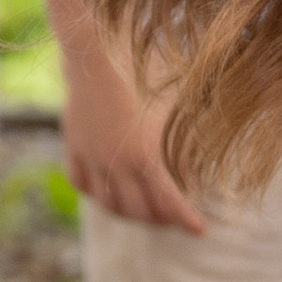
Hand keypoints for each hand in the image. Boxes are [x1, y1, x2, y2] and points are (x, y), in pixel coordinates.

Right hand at [59, 23, 207, 233]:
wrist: (97, 50)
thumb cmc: (147, 70)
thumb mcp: (180, 102)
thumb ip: (192, 136)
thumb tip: (208, 163)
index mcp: (147, 156)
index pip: (169, 203)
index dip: (186, 220)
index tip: (199, 231)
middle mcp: (117, 163)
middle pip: (138, 211)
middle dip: (159, 220)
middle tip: (173, 220)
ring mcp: (91, 156)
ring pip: (108, 203)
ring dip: (128, 213)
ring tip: (144, 213)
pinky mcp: (74, 145)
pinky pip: (82, 182)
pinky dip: (96, 193)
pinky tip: (108, 193)